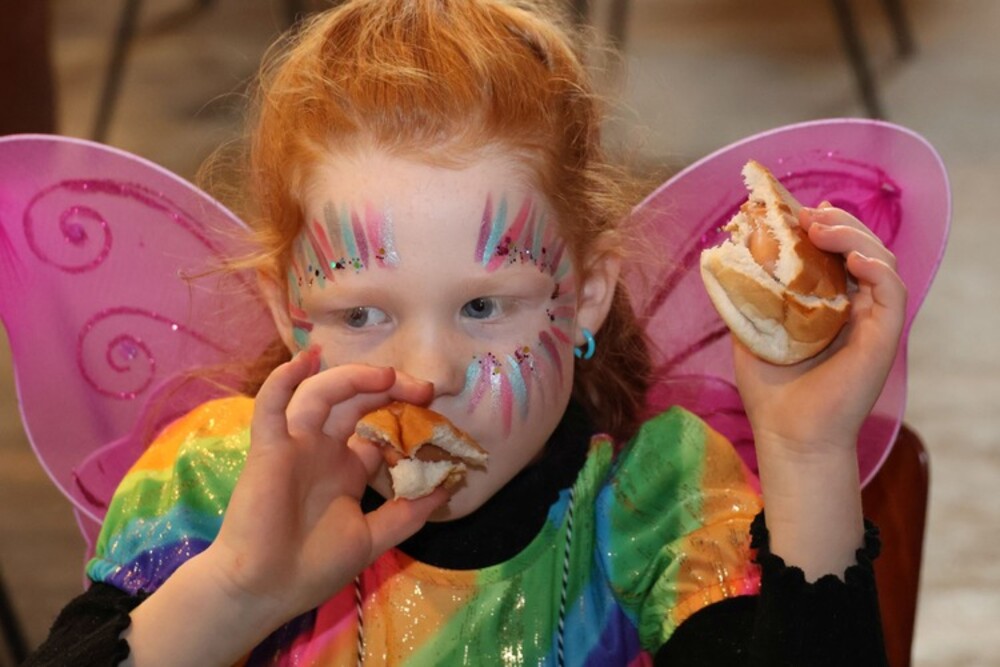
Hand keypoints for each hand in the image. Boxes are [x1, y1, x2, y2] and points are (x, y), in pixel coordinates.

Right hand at [204, 350, 446, 624]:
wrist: (261, 593)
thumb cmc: (310, 569)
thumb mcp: (371, 538)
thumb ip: (406, 514)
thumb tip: (446, 491)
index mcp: (347, 468)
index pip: (380, 431)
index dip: (407, 421)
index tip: (438, 420)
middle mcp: (324, 450)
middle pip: (357, 403)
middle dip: (390, 389)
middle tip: (424, 389)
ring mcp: (296, 445)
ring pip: (323, 394)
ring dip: (353, 378)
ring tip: (387, 376)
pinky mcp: (269, 448)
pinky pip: (272, 405)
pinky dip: (284, 379)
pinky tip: (306, 360)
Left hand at [734, 204, 907, 456]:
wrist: (787, 434)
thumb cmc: (770, 389)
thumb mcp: (750, 331)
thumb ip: (747, 297)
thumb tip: (726, 259)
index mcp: (829, 304)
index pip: (837, 253)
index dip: (824, 226)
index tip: (797, 211)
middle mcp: (856, 308)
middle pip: (862, 248)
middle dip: (839, 223)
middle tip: (809, 215)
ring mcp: (873, 322)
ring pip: (881, 261)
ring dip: (855, 236)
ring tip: (822, 228)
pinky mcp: (885, 338)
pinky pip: (893, 292)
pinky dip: (877, 269)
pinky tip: (852, 260)